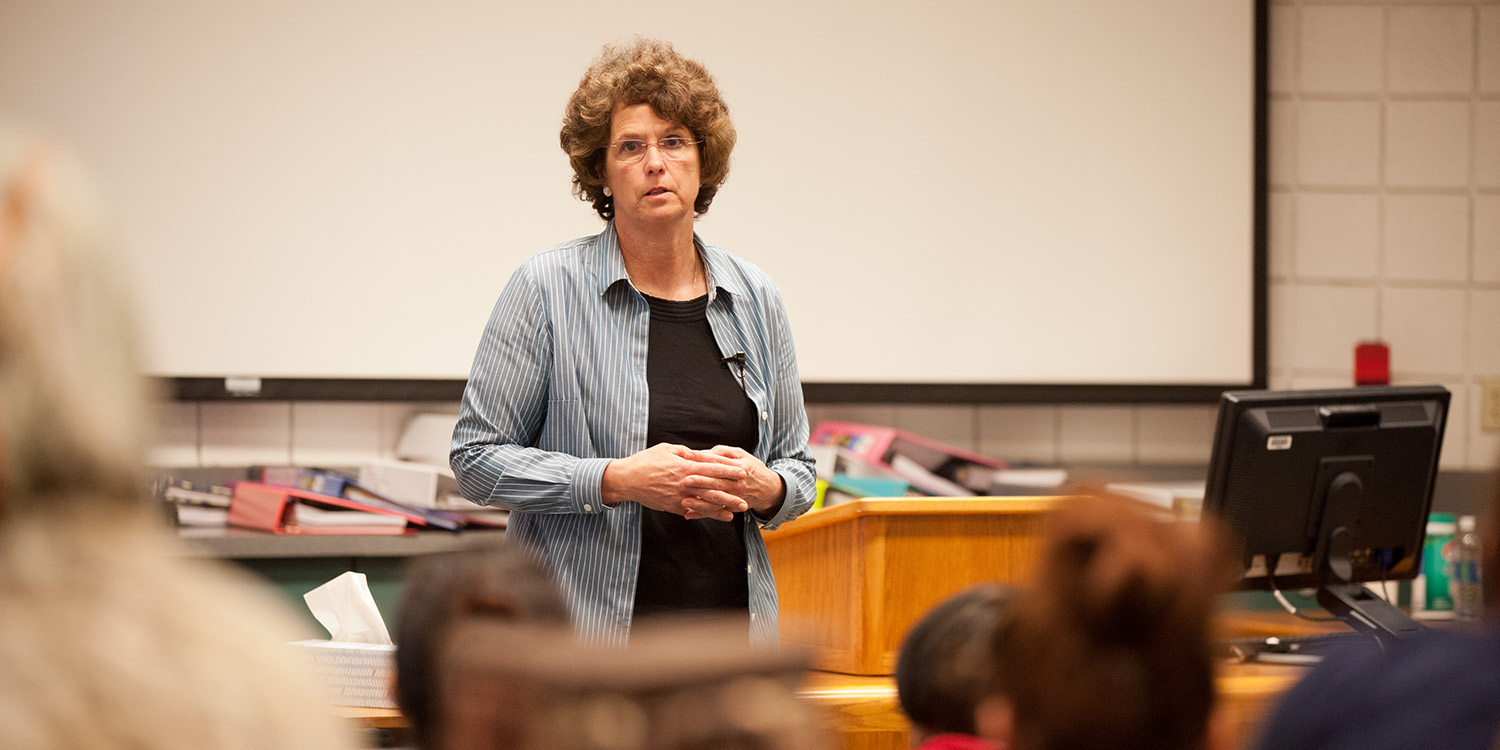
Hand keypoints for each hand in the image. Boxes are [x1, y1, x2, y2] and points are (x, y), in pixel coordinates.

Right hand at [601, 443, 749, 519]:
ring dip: (724, 507)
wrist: (627, 480)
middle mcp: (684, 483)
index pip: (712, 468)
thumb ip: (687, 453)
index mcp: (685, 466)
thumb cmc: (646, 461)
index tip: (743, 473)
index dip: (729, 470)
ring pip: (706, 503)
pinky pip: (694, 511)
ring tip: (738, 510)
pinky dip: (708, 514)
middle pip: (713, 488)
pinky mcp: (673, 506)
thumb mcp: (667, 449)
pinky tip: (720, 516)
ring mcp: (679, 497)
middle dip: (731, 493)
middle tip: (747, 496)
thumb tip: (703, 455)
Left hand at [679, 445, 785, 520]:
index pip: (718, 461)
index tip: (687, 455)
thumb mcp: (742, 455)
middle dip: (700, 481)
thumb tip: (705, 453)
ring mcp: (735, 497)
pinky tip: (688, 514)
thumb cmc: (751, 468)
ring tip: (684, 500)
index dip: (702, 458)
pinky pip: (716, 512)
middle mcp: (738, 483)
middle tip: (684, 479)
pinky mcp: (732, 507)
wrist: (769, 489)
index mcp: (740, 466)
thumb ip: (723, 452)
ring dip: (700, 501)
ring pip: (716, 499)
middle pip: (717, 481)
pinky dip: (702, 514)